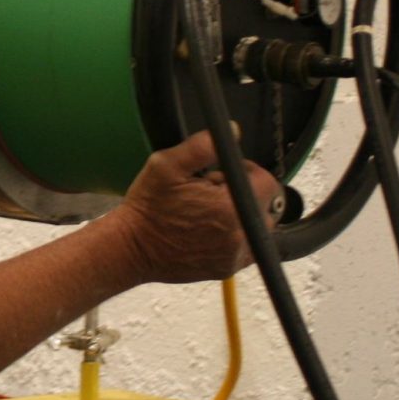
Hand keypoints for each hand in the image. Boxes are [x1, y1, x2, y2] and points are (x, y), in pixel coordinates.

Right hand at [115, 129, 283, 282]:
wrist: (131, 248)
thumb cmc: (148, 206)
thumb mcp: (167, 164)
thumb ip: (203, 145)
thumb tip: (233, 130)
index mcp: (231, 207)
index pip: (267, 184)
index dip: (248, 172)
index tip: (223, 173)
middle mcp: (239, 235)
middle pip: (266, 206)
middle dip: (246, 194)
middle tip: (212, 192)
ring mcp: (234, 255)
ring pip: (258, 228)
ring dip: (242, 216)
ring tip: (210, 212)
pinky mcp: (227, 268)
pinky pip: (246, 248)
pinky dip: (236, 237)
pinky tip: (210, 230)